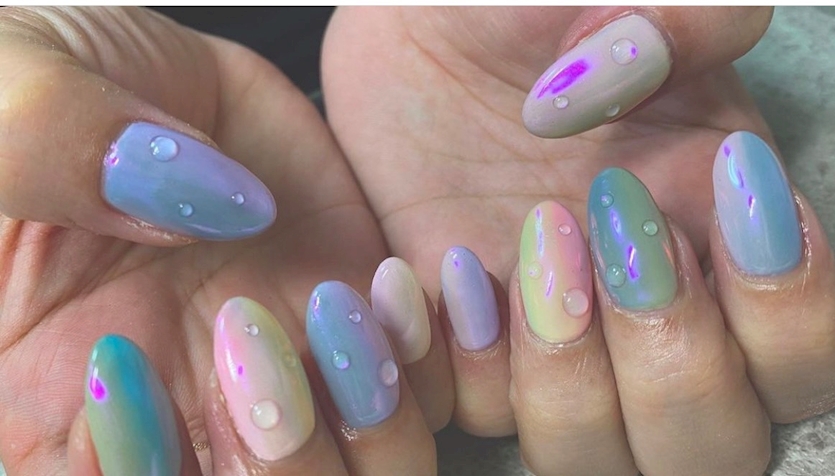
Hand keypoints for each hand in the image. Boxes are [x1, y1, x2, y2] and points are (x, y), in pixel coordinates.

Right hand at [0, 7, 447, 473]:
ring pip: (360, 467)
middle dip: (276, 452)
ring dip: (366, 411)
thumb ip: (51, 149)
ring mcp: (287, 364)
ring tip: (331, 300)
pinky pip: (419, 383)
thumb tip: (183, 201)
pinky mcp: (354, 313)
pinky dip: (421, 355)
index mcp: (67, 399)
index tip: (128, 367)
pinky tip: (386, 280)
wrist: (153, 75)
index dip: (144, 465)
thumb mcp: (11, 98)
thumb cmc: (55, 94)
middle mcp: (190, 404)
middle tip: (246, 326)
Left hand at [323, 6, 834, 474]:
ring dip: (565, 378)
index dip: (784, 311)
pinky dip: (454, 358)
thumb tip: (637, 63)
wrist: (421, 34)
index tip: (710, 187)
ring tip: (520, 244)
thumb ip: (674, 13)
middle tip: (609, 226)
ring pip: (593, 456)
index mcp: (718, 233)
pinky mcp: (460, 341)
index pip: (804, 355)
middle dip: (671, 363)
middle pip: (711, 445)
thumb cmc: (521, 9)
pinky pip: (471, 411)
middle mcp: (643, 309)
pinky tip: (432, 268)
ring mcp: (549, 337)